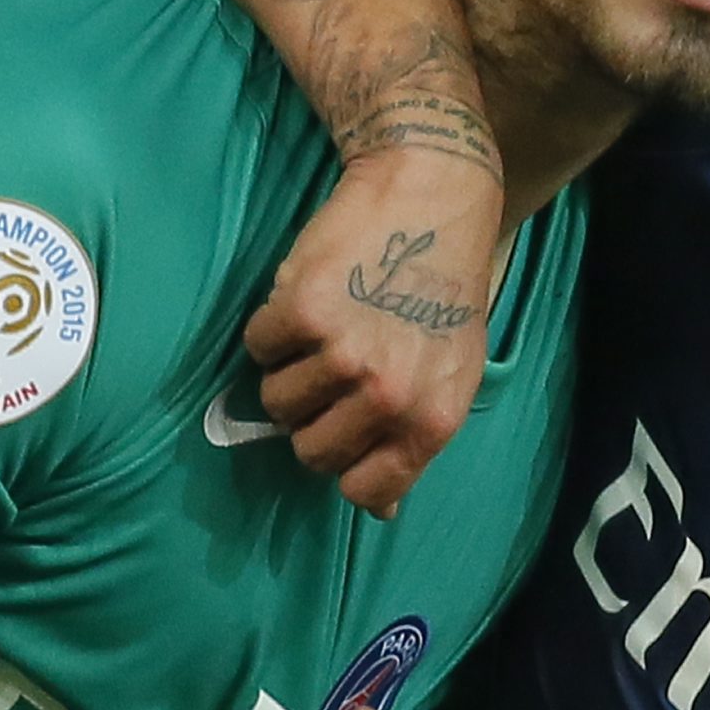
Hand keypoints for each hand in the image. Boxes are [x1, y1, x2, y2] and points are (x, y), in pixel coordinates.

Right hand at [243, 151, 503, 518]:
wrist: (431, 198)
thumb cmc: (442, 289)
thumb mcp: (451, 375)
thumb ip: (413, 441)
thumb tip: (382, 512)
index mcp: (430, 421)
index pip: (362, 490)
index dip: (344, 463)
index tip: (344, 430)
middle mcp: (387, 396)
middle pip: (311, 451)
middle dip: (312, 417)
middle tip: (332, 372)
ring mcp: (343, 356)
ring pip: (277, 403)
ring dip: (288, 370)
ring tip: (324, 330)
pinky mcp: (302, 312)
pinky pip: (258, 347)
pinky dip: (271, 327)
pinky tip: (309, 298)